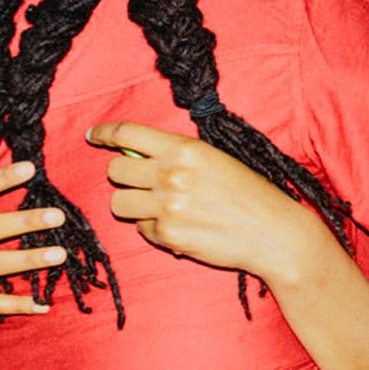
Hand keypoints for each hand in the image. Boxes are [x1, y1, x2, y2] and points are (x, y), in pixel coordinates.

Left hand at [87, 121, 327, 280]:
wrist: (274, 234)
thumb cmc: (250, 195)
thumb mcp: (216, 161)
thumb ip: (176, 156)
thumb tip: (134, 156)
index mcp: (184, 150)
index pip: (127, 134)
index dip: (104, 133)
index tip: (94, 136)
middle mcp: (171, 175)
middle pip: (115, 171)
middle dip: (124, 177)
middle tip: (143, 184)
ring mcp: (167, 207)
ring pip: (119, 203)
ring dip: (134, 206)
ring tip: (160, 209)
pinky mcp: (168, 235)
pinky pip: (141, 229)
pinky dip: (154, 229)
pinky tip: (181, 227)